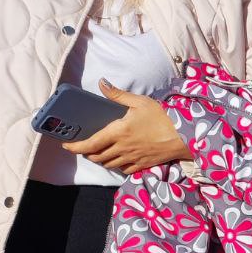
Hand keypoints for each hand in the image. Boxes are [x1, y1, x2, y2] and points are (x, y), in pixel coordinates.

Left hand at [63, 81, 186, 173]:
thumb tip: (101, 83)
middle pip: (96, 156)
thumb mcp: (140, 101)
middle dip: (86, 153)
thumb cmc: (163, 118)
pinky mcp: (143, 164)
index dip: (75, 146)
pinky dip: (115, 165)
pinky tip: (116, 159)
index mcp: (118, 132)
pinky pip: (123, 169)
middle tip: (83, 146)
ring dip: (100, 159)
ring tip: (98, 152)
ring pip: (108, 164)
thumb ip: (118, 95)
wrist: (184, 137)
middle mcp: (122, 148)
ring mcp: (132, 158)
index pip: (90, 143)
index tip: (67, 145)